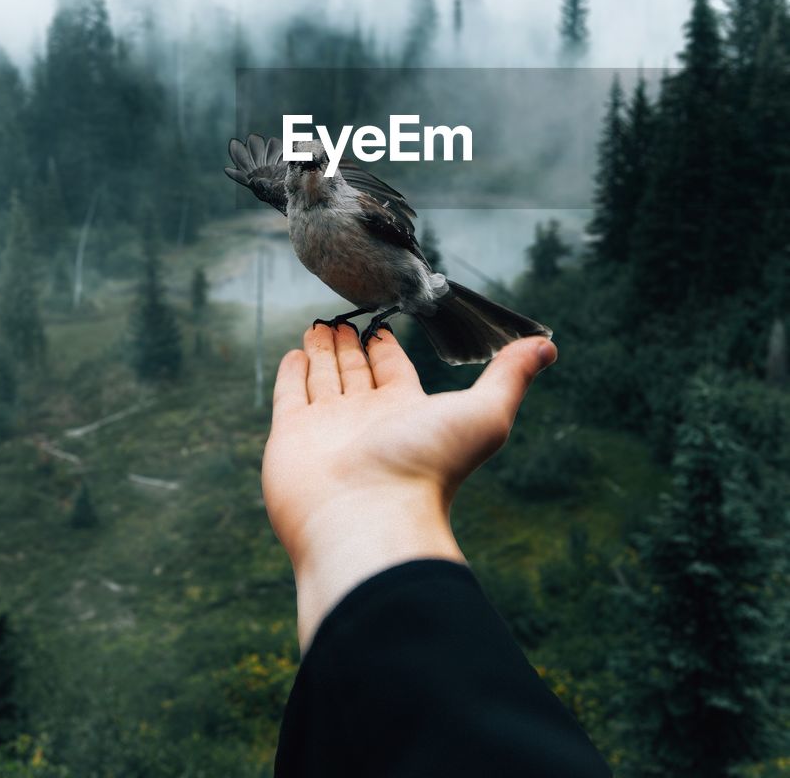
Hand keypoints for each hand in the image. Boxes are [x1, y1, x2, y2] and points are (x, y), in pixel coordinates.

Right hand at [262, 322, 556, 650]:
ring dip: (321, 352)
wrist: (368, 519)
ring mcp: (327, 430)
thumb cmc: (427, 470)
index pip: (394, 371)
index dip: (387, 349)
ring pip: (324, 380)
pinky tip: (295, 354)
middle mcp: (366, 420)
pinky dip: (293, 373)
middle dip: (350, 346)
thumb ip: (510, 376)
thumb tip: (547, 346)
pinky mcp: (291, 438)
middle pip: (356, 373)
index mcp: (406, 412)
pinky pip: (292, 397)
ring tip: (318, 327)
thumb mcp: (485, 414)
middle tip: (341, 319)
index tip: (381, 326)